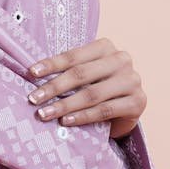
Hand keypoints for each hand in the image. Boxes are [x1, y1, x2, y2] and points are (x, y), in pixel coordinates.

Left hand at [25, 37, 146, 138]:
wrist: (127, 108)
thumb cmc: (99, 87)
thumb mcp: (85, 74)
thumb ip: (68, 71)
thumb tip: (32, 75)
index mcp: (106, 47)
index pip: (73, 56)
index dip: (51, 64)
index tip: (31, 73)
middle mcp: (122, 60)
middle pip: (81, 74)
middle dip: (54, 87)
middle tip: (33, 98)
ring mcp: (132, 80)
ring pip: (92, 94)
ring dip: (64, 105)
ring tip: (45, 113)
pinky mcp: (138, 102)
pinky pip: (105, 110)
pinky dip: (83, 117)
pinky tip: (66, 121)